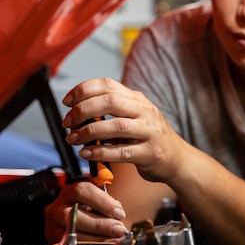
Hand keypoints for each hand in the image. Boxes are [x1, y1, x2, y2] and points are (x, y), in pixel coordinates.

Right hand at [44, 180, 127, 244]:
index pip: (82, 191)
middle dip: (99, 224)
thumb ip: (108, 206)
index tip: (119, 213)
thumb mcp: (99, 204)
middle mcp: (57, 208)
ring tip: (112, 240)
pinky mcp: (53, 243)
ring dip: (95, 238)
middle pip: (74, 214)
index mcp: (70, 192)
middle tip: (118, 229)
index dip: (102, 201)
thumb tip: (118, 216)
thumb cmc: (91, 213)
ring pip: (71, 233)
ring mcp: (52, 226)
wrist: (76, 227)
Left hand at [61, 78, 183, 182]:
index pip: (108, 85)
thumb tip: (78, 110)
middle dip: (83, 110)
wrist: (177, 159)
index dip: (84, 90)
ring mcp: (149, 132)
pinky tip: (87, 153)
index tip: (67, 101)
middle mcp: (145, 112)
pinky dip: (100, 152)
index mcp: (137, 99)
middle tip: (68, 122)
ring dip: (89, 132)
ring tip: (73, 138)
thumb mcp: (134, 116)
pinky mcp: (149, 153)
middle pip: (111, 101)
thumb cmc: (150, 137)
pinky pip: (122, 152)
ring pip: (116, 126)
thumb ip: (112, 110)